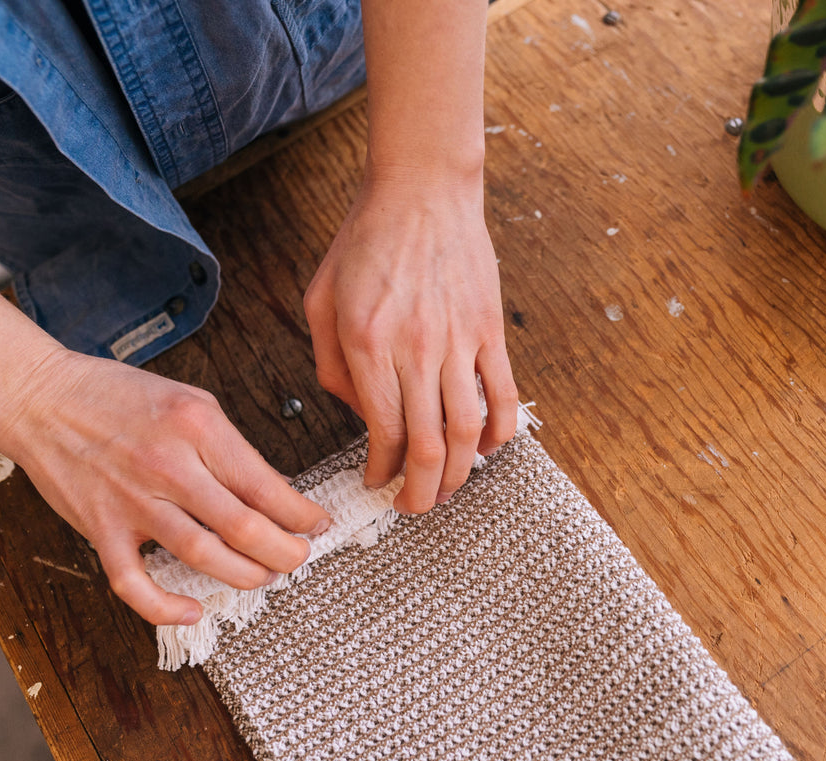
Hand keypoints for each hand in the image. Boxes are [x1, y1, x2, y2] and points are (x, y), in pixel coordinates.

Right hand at [0, 348, 329, 624]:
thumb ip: (232, 447)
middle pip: (244, 527)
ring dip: (244, 575)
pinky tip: (193, 609)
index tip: (317, 525)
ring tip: (265, 576)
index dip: (301, 514)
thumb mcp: (193, 403)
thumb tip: (274, 489)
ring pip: (203, 556)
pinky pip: (134, 582)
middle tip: (299, 558)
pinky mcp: (100, 528)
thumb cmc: (119, 396)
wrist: (43, 398)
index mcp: (199, 430)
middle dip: (285, 552)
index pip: (265, 486)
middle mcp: (169, 467)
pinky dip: (165, 606)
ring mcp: (133, 502)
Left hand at [303, 173, 516, 512]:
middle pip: (430, 446)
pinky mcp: (490, 330)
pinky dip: (501, 432)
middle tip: (414, 506)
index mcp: (368, 345)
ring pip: (469, 431)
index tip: (376, 482)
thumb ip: (329, 364)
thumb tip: (357, 413)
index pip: (382, 433)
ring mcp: (460, 342)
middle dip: (423, 492)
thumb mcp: (320, 299)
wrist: (422, 189)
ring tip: (449, 488)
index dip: (380, 471)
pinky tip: (489, 448)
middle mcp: (417, 351)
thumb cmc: (365, 241)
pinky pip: (504, 394)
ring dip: (462, 473)